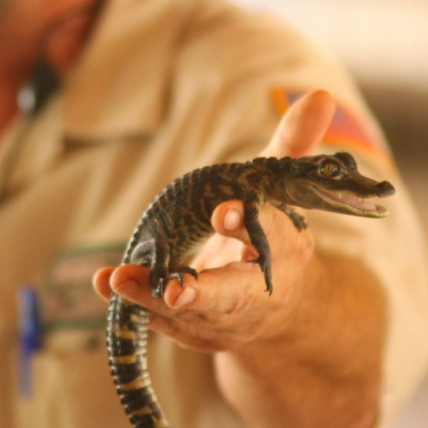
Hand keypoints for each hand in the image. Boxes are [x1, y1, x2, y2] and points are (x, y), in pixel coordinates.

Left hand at [91, 90, 337, 352]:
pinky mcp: (199, 333)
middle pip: (233, 294)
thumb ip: (293, 143)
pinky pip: (165, 323)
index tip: (224, 212)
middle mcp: (260, 290)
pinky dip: (136, 305)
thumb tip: (320, 94)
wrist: (285, 309)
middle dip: (204, 292)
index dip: (246, 223)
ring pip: (190, 314)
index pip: (270, 236)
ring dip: (152, 299)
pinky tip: (107, 282)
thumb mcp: (282, 189)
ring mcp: (228, 318)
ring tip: (120, 279)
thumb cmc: (274, 233)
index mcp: (286, 249)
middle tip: (176, 292)